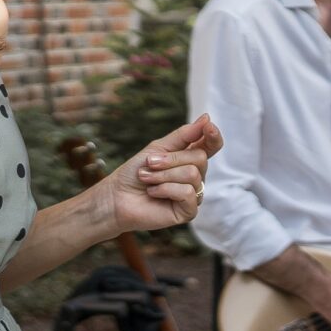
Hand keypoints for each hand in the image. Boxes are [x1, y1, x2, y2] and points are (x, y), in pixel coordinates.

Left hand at [100, 116, 221, 236]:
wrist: (117, 196)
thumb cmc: (135, 172)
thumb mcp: (158, 148)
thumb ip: (184, 135)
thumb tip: (207, 119)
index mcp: (189, 159)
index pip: (211, 146)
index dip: (214, 136)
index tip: (208, 127)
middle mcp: (195, 176)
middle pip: (200, 158)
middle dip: (171, 159)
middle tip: (150, 164)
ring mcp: (194, 194)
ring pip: (192, 174)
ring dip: (163, 175)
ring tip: (147, 179)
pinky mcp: (188, 211)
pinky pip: (188, 193)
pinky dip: (165, 189)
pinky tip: (153, 193)